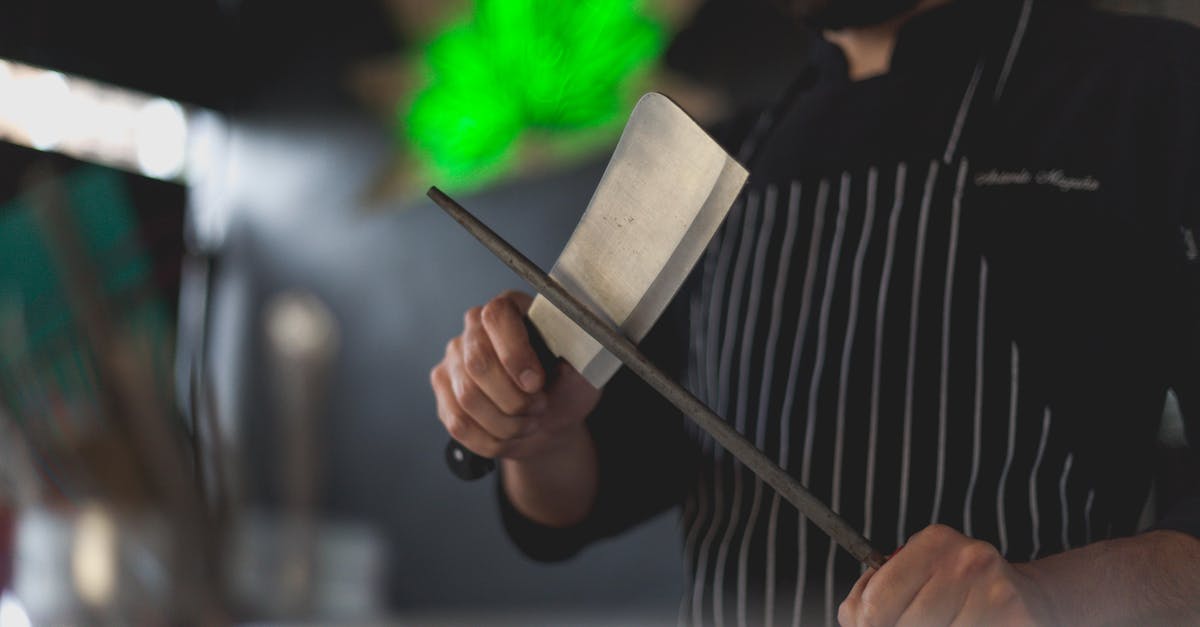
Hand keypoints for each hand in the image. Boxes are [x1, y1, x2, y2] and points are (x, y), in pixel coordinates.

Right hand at [430, 291, 600, 460]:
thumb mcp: (585, 376)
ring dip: (505, 423)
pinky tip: (509, 436)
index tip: (536, 384)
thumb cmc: (566, 389)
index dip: (514, 353)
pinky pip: (458, 423)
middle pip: (477, 361)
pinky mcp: (444, 389)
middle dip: (513, 398)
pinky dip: (490, 439)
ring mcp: (454, 358)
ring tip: (529, 422)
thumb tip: (571, 353)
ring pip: (467, 397)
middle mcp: (475, 327)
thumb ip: (581, 362)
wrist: (549, 421)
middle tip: (539, 408)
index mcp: (513, 308)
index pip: (497, 316)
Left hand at [839, 524, 1056, 626]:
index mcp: (934, 542)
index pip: (875, 601)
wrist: (1028, 599)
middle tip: (914, 622)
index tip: (869, 625)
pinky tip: (964, 624)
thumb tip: (854, 617)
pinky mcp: (1015, 618)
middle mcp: (966, 561)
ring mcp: (994, 593)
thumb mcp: (917, 572)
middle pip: (902, 625)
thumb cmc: (958, 589)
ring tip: (945, 621)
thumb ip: (877, 590)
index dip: (866, 623)